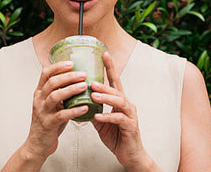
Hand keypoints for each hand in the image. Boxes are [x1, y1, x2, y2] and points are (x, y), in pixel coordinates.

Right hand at [23, 60, 88, 161]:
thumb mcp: (51, 104)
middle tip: (83, 74)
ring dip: (71, 90)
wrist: (37, 144)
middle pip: (52, 83)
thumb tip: (78, 79)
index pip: (45, 73)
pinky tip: (85, 108)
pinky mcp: (48, 124)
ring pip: (55, 97)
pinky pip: (61, 115)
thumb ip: (60, 92)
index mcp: (40, 92)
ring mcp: (42, 112)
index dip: (58, 66)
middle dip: (68, 76)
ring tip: (84, 87)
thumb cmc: (48, 122)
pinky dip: (74, 111)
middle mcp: (39, 100)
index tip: (72, 63)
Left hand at [91, 52, 158, 170]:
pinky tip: (98, 116)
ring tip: (93, 95)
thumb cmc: (117, 137)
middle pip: (116, 90)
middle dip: (104, 84)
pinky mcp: (131, 127)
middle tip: (92, 80)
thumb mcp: (101, 122)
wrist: (130, 155)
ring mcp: (130, 116)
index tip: (104, 54)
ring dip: (106, 97)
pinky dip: (108, 117)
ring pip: (120, 102)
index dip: (110, 68)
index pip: (115, 81)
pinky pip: (119, 119)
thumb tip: (78, 100)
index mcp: (120, 101)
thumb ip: (94, 109)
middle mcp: (127, 105)